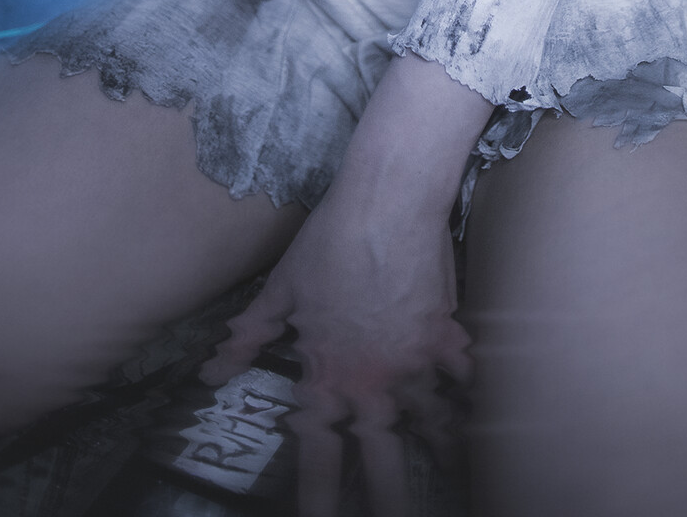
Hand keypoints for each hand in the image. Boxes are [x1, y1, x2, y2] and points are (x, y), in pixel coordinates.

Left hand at [199, 186, 470, 516]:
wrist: (388, 200)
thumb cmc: (328, 240)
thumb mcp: (281, 288)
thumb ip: (250, 336)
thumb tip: (213, 371)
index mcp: (329, 374)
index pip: (319, 454)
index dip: (319, 498)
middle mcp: (374, 379)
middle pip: (384, 459)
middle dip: (388, 499)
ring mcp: (415, 360)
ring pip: (431, 423)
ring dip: (438, 449)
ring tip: (446, 472)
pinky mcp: (445, 333)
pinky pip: (460, 375)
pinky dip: (466, 391)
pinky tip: (473, 405)